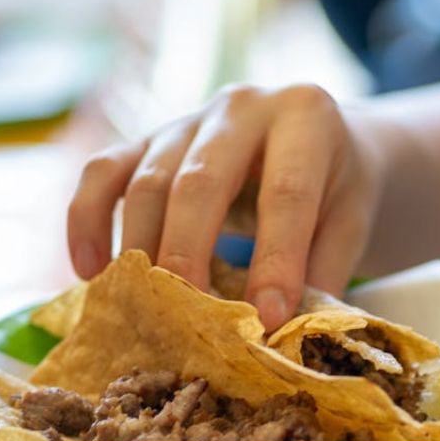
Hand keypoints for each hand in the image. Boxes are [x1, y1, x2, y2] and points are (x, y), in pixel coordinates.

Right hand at [67, 83, 382, 329]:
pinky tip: (91, 272)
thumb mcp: (352, 219)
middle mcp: (242, 106)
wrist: (316, 139)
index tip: (269, 319)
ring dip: (141, 250)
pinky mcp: (147, 137)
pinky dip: (87, 221)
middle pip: (201, 182)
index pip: (286, 194)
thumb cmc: (336, 186)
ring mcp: (188, 117)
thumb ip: (325, 269)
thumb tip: (287, 335)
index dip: (276, 260)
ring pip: (147, 182)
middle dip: (191, 255)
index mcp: (305, 116)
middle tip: (190, 319)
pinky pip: (103, 173)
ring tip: (144, 309)